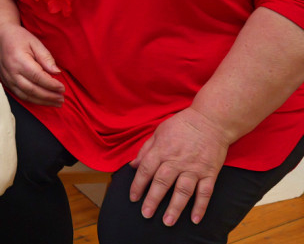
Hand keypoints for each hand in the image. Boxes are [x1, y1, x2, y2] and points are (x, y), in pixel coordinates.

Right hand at [0, 24, 64, 106]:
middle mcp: (11, 72)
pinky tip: (43, 101)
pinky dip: (33, 100)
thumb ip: (46, 57)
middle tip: (62, 98)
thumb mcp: (34, 42)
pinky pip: (20, 95)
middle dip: (49, 96)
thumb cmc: (17, 37)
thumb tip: (57, 72)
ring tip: (56, 103)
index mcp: (19, 60)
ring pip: (26, 95)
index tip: (62, 88)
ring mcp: (7, 79)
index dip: (51, 84)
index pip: (38, 77)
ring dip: (42, 101)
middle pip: (32, 89)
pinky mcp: (5, 83)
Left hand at [129, 108, 230, 226]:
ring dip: (175, 207)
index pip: (146, 170)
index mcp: (162, 150)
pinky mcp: (210, 173)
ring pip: (183, 190)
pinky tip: (195, 219)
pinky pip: (205, 192)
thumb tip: (133, 165)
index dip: (138, 185)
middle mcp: (177, 161)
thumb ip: (146, 150)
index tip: (133, 198)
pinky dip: (201, 206)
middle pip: (162, 182)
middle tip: (146, 214)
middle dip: (153, 200)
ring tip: (168, 221)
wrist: (210, 121)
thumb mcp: (158, 132)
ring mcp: (194, 168)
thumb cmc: (182, 125)